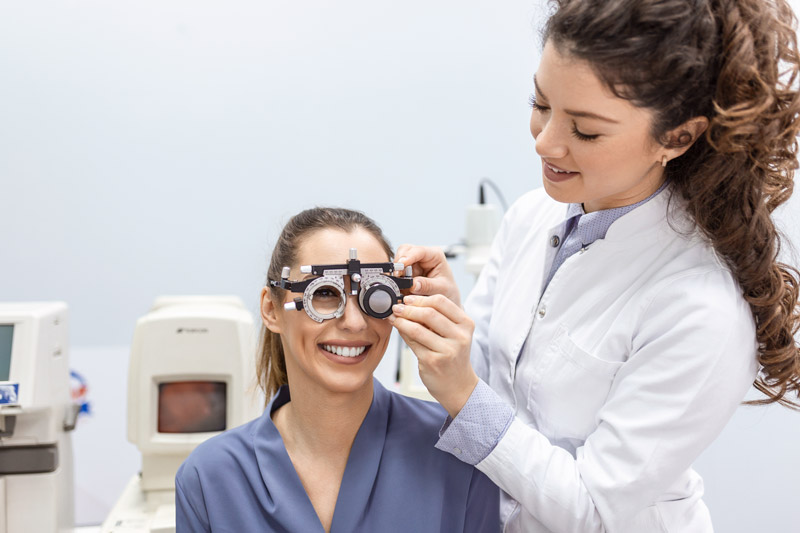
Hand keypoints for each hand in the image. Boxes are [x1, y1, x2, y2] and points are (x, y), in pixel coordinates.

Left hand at [389, 294, 477, 417]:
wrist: (458, 385)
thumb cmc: (452, 355)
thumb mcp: (452, 334)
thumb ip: (437, 318)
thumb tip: (408, 302)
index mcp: (466, 324)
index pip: (441, 302)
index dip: (421, 298)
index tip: (408, 298)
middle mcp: (460, 336)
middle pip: (429, 313)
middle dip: (409, 308)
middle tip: (396, 307)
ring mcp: (447, 350)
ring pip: (418, 328)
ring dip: (401, 320)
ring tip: (393, 317)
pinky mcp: (433, 361)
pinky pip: (413, 342)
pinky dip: (402, 332)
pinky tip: (397, 328)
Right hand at [395, 244, 460, 306]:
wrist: (444, 304)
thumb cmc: (448, 292)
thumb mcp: (442, 289)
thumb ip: (428, 286)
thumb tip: (412, 284)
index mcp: (435, 255)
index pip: (419, 251)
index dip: (408, 256)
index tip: (401, 265)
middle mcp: (422, 257)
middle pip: (404, 252)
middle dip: (399, 264)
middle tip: (397, 277)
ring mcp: (412, 265)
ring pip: (397, 263)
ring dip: (397, 275)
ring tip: (401, 287)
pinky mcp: (405, 274)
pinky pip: (396, 275)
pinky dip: (395, 282)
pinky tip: (400, 290)